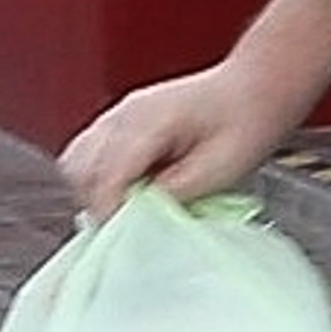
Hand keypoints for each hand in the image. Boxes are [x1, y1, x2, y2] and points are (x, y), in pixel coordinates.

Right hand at [57, 61, 293, 222]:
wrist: (254, 91)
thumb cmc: (246, 126)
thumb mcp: (220, 170)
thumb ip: (175, 193)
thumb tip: (139, 215)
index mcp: (150, 121)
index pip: (107, 175)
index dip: (110, 212)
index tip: (123, 240)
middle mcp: (125, 114)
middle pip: (81, 169)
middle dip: (98, 203)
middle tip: (129, 227)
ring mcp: (118, 114)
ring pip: (76, 161)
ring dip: (93, 191)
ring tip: (128, 209)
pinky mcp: (120, 121)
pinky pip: (88, 153)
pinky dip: (96, 178)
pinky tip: (127, 191)